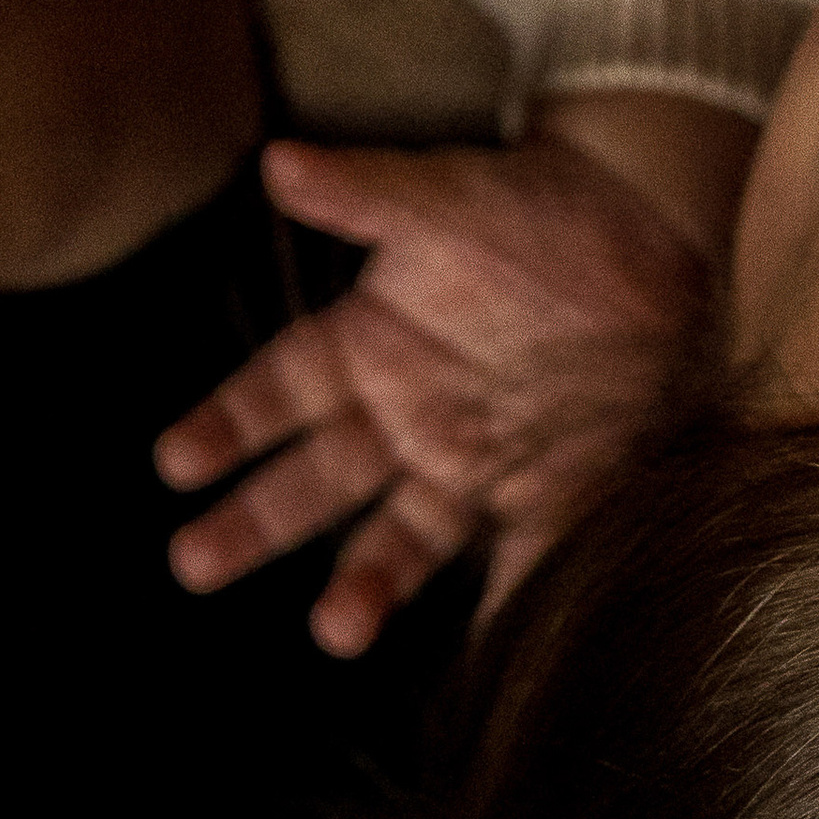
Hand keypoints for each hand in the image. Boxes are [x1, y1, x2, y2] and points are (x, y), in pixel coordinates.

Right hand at [154, 130, 708, 653]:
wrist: (643, 228)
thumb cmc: (526, 204)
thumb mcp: (443, 193)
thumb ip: (363, 191)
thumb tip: (277, 162)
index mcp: (370, 344)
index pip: (281, 390)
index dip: (228, 425)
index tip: (175, 462)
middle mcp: (407, 416)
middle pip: (319, 479)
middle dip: (258, 521)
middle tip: (194, 562)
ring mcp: (473, 462)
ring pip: (402, 534)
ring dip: (365, 583)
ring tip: (334, 629)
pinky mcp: (550, 489)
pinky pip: (522, 557)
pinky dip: (504, 605)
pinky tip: (483, 657)